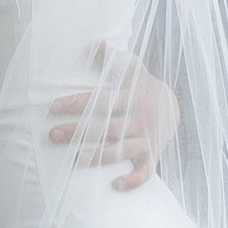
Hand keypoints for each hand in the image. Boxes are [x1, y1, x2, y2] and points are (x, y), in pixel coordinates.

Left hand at [46, 42, 177, 190]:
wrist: (175, 105)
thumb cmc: (145, 86)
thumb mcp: (133, 68)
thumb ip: (111, 59)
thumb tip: (93, 42)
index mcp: (131, 96)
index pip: (100, 100)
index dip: (76, 103)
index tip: (52, 107)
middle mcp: (139, 118)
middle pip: (105, 127)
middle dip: (78, 132)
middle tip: (52, 135)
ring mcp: (147, 139)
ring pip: (121, 150)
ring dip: (98, 156)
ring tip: (75, 159)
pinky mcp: (153, 155)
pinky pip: (145, 172)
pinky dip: (133, 180)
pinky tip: (115, 185)